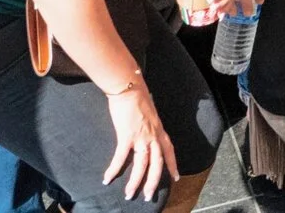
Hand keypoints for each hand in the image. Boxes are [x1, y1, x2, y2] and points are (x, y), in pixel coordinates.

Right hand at [102, 85, 173, 201]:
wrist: (128, 87)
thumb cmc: (137, 97)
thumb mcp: (149, 113)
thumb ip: (149, 125)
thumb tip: (146, 130)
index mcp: (159, 130)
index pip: (169, 151)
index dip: (172, 165)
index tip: (176, 178)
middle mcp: (153, 135)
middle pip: (157, 164)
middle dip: (153, 182)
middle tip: (148, 196)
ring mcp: (141, 137)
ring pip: (141, 165)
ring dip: (135, 182)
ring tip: (129, 194)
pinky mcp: (126, 135)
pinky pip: (120, 157)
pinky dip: (114, 169)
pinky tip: (107, 178)